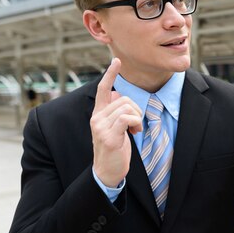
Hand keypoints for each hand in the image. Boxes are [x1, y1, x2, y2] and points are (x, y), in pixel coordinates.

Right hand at [91, 58, 142, 186]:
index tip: (117, 60)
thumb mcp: (114, 127)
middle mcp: (96, 118)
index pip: (103, 89)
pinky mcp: (109, 136)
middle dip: (135, 110)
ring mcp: (100, 127)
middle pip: (122, 99)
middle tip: (135, 126)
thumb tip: (115, 94)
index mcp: (98, 114)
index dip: (110, 74)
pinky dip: (135, 123)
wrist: (107, 172)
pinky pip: (127, 118)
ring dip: (137, 118)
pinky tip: (134, 134)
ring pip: (126, 107)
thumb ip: (114, 111)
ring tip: (134, 131)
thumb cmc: (114, 149)